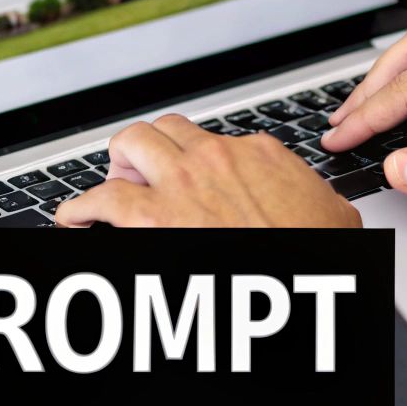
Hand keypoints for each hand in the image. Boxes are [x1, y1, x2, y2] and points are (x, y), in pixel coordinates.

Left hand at [55, 114, 359, 227]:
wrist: (304, 275)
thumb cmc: (316, 254)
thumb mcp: (334, 217)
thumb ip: (320, 202)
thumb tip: (326, 206)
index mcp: (260, 156)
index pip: (216, 141)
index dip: (199, 160)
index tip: (194, 178)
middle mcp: (216, 159)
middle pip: (167, 130)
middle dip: (150, 148)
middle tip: (142, 171)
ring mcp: (181, 182)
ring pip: (132, 145)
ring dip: (118, 164)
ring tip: (109, 186)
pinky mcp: (151, 215)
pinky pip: (100, 199)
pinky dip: (80, 208)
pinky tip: (72, 220)